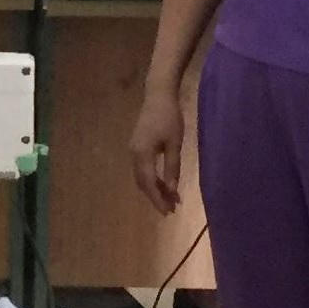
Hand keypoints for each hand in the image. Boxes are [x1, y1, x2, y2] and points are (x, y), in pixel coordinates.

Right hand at [127, 88, 185, 215]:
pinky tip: (165, 183)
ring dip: (155, 189)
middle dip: (156, 197)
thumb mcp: (174, 144)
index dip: (158, 199)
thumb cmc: (170, 117)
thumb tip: (172, 190)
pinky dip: (153, 179)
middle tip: (171, 209)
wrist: (158, 95)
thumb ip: (172, 168)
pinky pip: (143, 169)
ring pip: (142, 177)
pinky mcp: (137, 147)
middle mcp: (134, 154)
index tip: (168, 212)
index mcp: (142, 154)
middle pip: (143, 183)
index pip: (149, 183)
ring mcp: (134, 150)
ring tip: (171, 199)